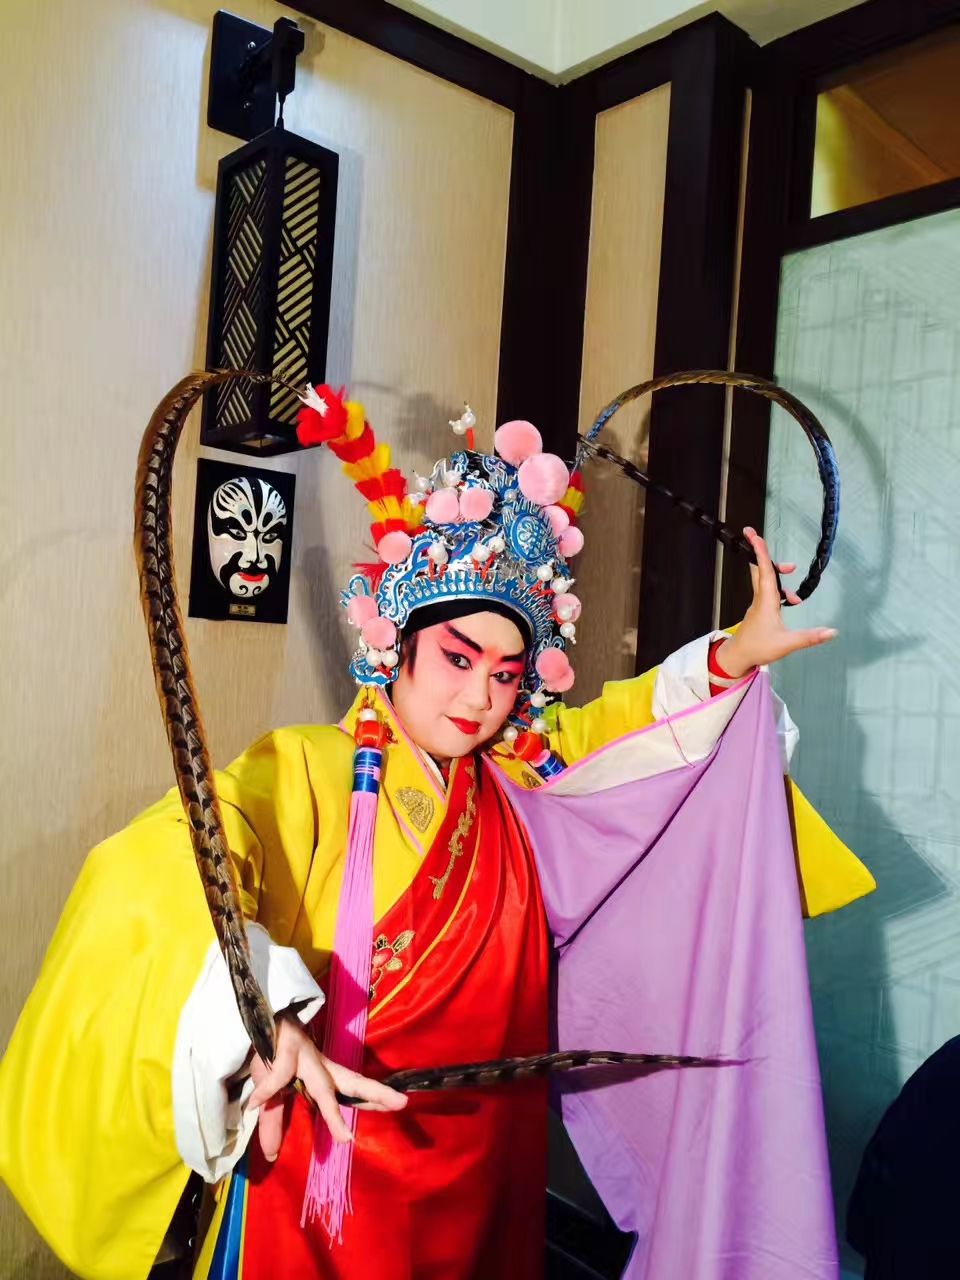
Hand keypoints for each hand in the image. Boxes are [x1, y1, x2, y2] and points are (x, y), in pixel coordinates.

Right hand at [248, 1014, 406, 1161]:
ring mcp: (303, 1056)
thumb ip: (274, 1122)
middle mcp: (319, 1065)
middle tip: (402, 1103)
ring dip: (332, 1112)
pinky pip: (278, 1074)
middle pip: (351, 1081)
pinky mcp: (283, 1050)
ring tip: (344, 1137)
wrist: (256, 1014)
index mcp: (321, 1073)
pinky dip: (266, 1090)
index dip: (374, 1097)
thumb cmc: (270, 1053)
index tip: (399, 1104)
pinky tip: (255, 1103)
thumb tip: (270, 1154)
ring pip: (322, 1086)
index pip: (353, 1088)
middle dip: (375, 1093)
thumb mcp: (272, 1092)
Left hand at [715, 527, 836, 678]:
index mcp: (766, 601)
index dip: (761, 552)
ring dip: (778, 575)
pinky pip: (768, 591)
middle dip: (766, 555)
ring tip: (795, 582)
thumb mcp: (787, 644)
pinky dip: (780, 590)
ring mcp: (758, 603)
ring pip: (765, 580)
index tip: (753, 535)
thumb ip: (810, 637)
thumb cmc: (758, 648)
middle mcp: (760, 598)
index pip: (764, 571)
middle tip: (767, 543)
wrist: (738, 657)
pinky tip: (792, 601)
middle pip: (761, 569)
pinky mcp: (759, 609)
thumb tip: (832, 632)